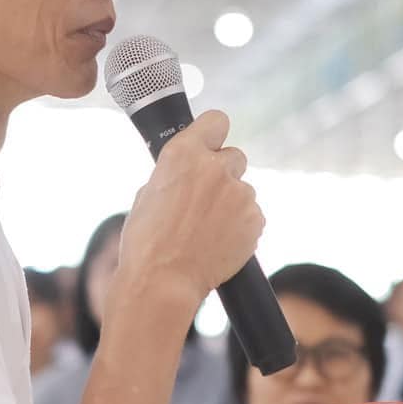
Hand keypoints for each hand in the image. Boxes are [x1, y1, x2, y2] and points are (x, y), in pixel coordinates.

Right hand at [118, 110, 263, 309]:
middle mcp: (215, 167)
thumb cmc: (146, 241)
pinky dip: (241, 226)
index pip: (216, 121)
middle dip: (224, 173)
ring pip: (243, 189)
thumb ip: (176, 173)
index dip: (213, 134)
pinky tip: (220, 242)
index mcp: (183, 154)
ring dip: (231, 203)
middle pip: (234, 156)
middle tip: (206, 198)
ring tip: (207, 229)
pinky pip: (252, 215)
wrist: (163, 282)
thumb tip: (189, 172)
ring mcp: (240, 194)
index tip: (211, 144)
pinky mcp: (256, 219)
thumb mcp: (149, 193)